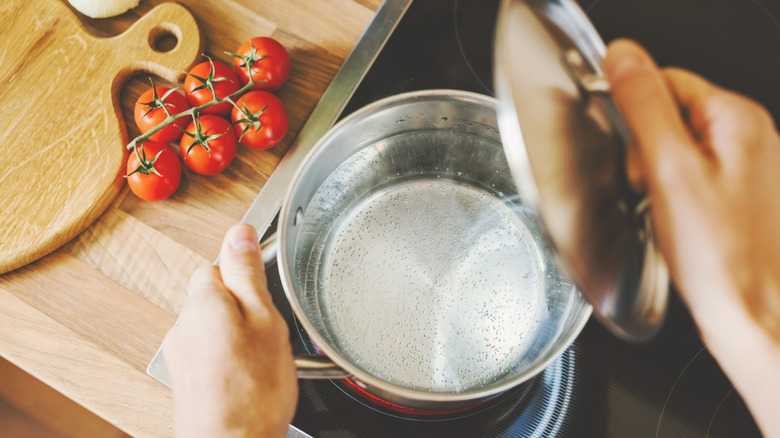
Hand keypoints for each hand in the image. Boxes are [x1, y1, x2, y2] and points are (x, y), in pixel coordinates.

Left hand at [163, 224, 297, 437]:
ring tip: (262, 359)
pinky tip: (249, 376)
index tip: (267, 294)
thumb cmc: (252, 393)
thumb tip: (239, 232)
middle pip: (217, 294)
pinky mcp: (186, 377)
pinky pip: (211, 351)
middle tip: (270, 331)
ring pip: (215, 324)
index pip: (221, 262)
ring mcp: (181, 352)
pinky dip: (228, 357)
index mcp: (203, 300)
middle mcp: (184, 323)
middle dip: (244, 307)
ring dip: (237, 333)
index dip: (249, 276)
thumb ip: (247, 272)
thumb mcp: (265, 319)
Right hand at [605, 39, 779, 435]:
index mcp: (737, 119)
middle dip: (646, 151)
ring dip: (656, 177)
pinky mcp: (736, 197)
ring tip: (666, 211)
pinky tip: (677, 222)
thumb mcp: (669, 170)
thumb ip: (644, 105)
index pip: (665, 81)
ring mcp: (745, 169)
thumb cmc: (721, 255)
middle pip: (669, 116)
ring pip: (675, 151)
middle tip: (651, 189)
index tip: (634, 153)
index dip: (636, 116)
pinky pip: (687, 179)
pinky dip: (671, 197)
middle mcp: (749, 138)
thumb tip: (623, 55)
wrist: (751, 314)